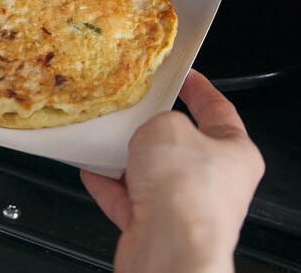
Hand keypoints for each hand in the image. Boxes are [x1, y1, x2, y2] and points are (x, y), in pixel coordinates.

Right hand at [81, 69, 264, 272]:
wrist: (168, 249)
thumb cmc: (182, 186)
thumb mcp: (168, 126)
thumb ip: (159, 119)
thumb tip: (151, 130)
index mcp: (233, 153)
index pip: (218, 109)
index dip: (199, 87)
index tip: (183, 75)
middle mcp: (213, 182)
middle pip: (180, 144)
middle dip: (153, 127)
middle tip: (135, 107)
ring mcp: (184, 206)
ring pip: (151, 173)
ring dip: (126, 157)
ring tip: (104, 137)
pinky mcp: (157, 227)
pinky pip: (129, 199)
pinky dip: (109, 184)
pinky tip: (90, 168)